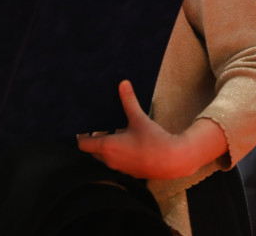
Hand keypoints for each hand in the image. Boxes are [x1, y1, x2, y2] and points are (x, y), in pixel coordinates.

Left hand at [76, 80, 226, 179]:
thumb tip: (123, 83)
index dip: (81, 135)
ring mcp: (121, 168)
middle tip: (102, 125)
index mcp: (107, 147)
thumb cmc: (154, 140)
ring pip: (106, 157)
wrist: (174, 161)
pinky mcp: (131, 173)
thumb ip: (129, 101)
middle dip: (95, 138)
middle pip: (93, 150)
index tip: (84, 126)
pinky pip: (118, 162)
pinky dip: (118, 153)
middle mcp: (110, 160)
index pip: (83, 144)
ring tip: (116, 131)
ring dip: (107, 146)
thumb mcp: (139, 119)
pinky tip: (129, 142)